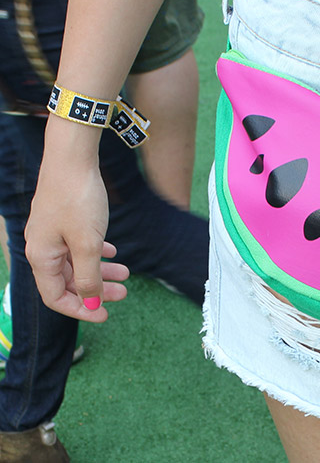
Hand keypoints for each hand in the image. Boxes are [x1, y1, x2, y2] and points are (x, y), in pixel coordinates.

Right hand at [25, 117, 128, 321]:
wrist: (73, 157)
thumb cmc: (78, 198)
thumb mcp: (88, 243)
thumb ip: (89, 276)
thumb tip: (91, 303)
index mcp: (41, 257)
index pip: (56, 297)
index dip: (80, 310)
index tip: (105, 315)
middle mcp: (42, 247)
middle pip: (68, 281)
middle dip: (96, 290)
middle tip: (123, 294)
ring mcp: (51, 232)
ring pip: (76, 262)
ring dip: (100, 271)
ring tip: (126, 274)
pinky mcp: (63, 219)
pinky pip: (78, 244)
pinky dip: (95, 252)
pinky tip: (113, 250)